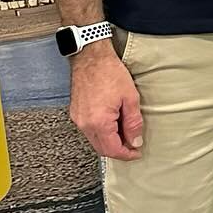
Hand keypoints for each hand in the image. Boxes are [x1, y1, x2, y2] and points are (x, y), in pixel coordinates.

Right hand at [69, 44, 143, 159]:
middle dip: (118, 150)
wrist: (91, 58)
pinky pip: (89, 131)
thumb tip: (136, 141)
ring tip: (125, 132)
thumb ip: (133, 122)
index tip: (137, 153)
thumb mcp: (130, 98)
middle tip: (133, 145)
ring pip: (94, 140)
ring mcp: (78, 119)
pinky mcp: (75, 113)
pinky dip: (101, 132)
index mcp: (99, 123)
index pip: (112, 149)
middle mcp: (84, 125)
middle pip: (101, 149)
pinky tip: (112, 124)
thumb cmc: (110, 73)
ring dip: (110, 141)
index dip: (126, 154)